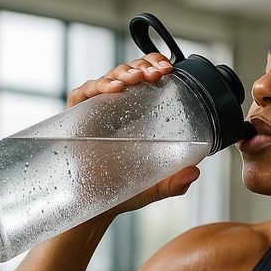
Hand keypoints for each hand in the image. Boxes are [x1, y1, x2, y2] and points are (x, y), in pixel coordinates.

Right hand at [67, 53, 198, 220]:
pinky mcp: (76, 115)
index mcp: (136, 114)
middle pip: (129, 71)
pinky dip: (99, 86)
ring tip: (139, 78)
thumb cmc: (123, 191)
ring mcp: (95, 109)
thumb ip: (175, 181)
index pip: (146, 78)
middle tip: (158, 72)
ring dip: (126, 72)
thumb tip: (194, 172)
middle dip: (144, 65)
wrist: (95, 206)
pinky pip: (84, 93)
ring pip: (110, 77)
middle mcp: (116, 107)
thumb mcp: (155, 186)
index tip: (169, 68)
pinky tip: (115, 88)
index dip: (155, 66)